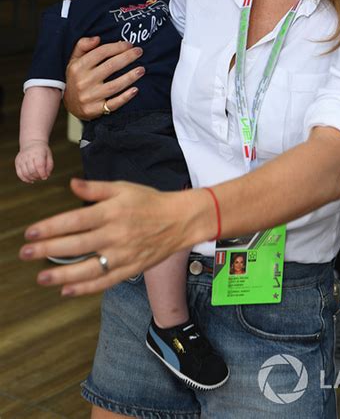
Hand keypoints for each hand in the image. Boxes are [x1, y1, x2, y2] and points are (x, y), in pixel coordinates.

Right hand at [15, 141, 52, 181]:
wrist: (32, 143)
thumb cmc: (42, 151)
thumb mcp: (49, 156)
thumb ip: (49, 166)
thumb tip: (46, 176)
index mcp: (38, 153)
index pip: (39, 165)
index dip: (42, 173)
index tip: (45, 177)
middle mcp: (28, 155)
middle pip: (32, 170)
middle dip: (37, 177)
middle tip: (41, 177)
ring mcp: (21, 158)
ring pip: (25, 173)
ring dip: (32, 178)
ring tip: (37, 178)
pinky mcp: (17, 162)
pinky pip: (19, 173)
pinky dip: (25, 179)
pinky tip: (31, 180)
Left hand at [19, 178, 206, 296]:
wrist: (180, 220)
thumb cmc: (149, 201)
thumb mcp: (123, 187)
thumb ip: (95, 188)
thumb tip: (71, 184)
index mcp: (112, 211)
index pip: (75, 220)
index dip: (51, 227)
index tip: (31, 232)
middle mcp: (115, 234)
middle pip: (76, 245)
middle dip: (47, 250)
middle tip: (26, 254)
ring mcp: (123, 254)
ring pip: (87, 267)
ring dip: (62, 274)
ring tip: (41, 277)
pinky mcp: (130, 269)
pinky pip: (104, 281)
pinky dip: (85, 287)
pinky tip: (67, 290)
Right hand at [64, 37, 145, 118]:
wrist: (70, 104)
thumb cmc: (76, 78)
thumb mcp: (74, 60)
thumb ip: (83, 45)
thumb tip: (97, 38)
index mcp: (78, 67)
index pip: (100, 53)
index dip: (116, 47)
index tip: (129, 44)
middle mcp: (83, 82)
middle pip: (110, 67)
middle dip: (127, 58)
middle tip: (139, 52)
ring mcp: (90, 97)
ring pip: (114, 86)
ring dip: (130, 77)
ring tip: (141, 70)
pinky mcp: (95, 110)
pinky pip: (113, 104)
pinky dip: (125, 97)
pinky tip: (135, 90)